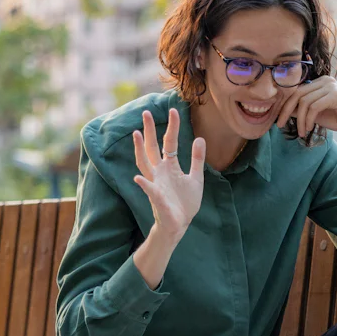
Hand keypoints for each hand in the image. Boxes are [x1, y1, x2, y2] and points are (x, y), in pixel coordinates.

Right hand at [132, 108, 206, 240]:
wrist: (179, 225)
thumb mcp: (196, 178)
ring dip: (139, 150)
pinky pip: (149, 190)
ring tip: (137, 134)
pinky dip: (144, 184)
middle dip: (149, 131)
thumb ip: (197, 159)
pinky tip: (138, 178)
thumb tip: (199, 138)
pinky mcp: (157, 198)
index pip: (169, 142)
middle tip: (145, 112)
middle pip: (152, 148)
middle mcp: (160, 172)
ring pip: (145, 163)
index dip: (172, 127)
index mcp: (170, 167)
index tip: (174, 110)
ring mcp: (156, 184)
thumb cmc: (185, 202)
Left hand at [275, 76, 336, 141]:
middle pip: (297, 94)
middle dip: (286, 111)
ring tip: (301, 132)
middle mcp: (325, 80)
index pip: (295, 91)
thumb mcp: (313, 114)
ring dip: (300, 120)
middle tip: (279, 126)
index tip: (277, 120)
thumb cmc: (336, 119)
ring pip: (304, 102)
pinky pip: (314, 107)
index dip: (284, 105)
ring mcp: (331, 86)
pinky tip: (309, 128)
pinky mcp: (335, 95)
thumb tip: (279, 110)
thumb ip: (299, 109)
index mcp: (320, 81)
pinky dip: (308, 120)